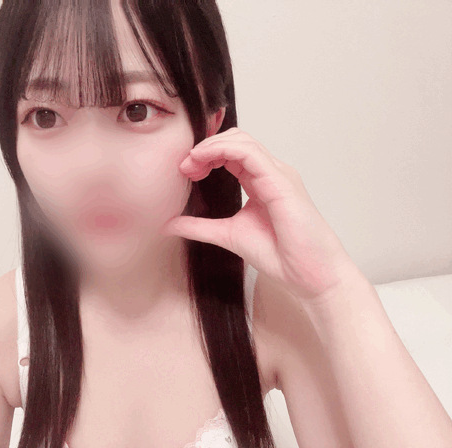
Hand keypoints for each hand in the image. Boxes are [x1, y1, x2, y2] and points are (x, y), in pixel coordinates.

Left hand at [162, 127, 364, 306]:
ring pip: (242, 140)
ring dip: (210, 146)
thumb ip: (199, 227)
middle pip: (235, 140)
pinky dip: (223, 150)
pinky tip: (204, 160)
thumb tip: (169, 224)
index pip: (230, 152)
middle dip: (205, 147)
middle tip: (184, 166)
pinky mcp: (281, 182)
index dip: (204, 155)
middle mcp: (270, 172)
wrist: (309, 275)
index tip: (184, 171)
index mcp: (260, 181)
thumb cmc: (280, 255)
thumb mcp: (227, 235)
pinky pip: (250, 153)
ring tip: (191, 163)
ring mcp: (277, 174)